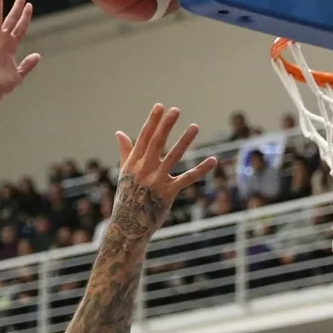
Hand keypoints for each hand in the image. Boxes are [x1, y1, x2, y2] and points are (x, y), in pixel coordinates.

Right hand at [0, 0, 39, 97]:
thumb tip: (38, 55)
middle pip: (11, 19)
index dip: (25, 17)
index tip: (29, 5)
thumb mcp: (19, 74)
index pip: (21, 28)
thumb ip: (27, 64)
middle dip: (17, 6)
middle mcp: (3, 41)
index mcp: (11, 47)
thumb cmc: (2, 86)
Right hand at [113, 106, 216, 236]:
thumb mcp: (125, 173)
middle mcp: (144, 171)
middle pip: (156, 144)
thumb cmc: (127, 197)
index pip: (143, 138)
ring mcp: (156, 182)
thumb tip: (119, 133)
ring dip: (184, 141)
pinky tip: (213, 160)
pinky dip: (201, 170)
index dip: (152, 122)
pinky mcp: (168, 193)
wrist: (129, 226)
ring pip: (173, 157)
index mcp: (133, 164)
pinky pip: (187, 179)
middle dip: (166, 126)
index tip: (160, 106)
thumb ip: (126, 152)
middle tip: (175, 110)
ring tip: (194, 126)